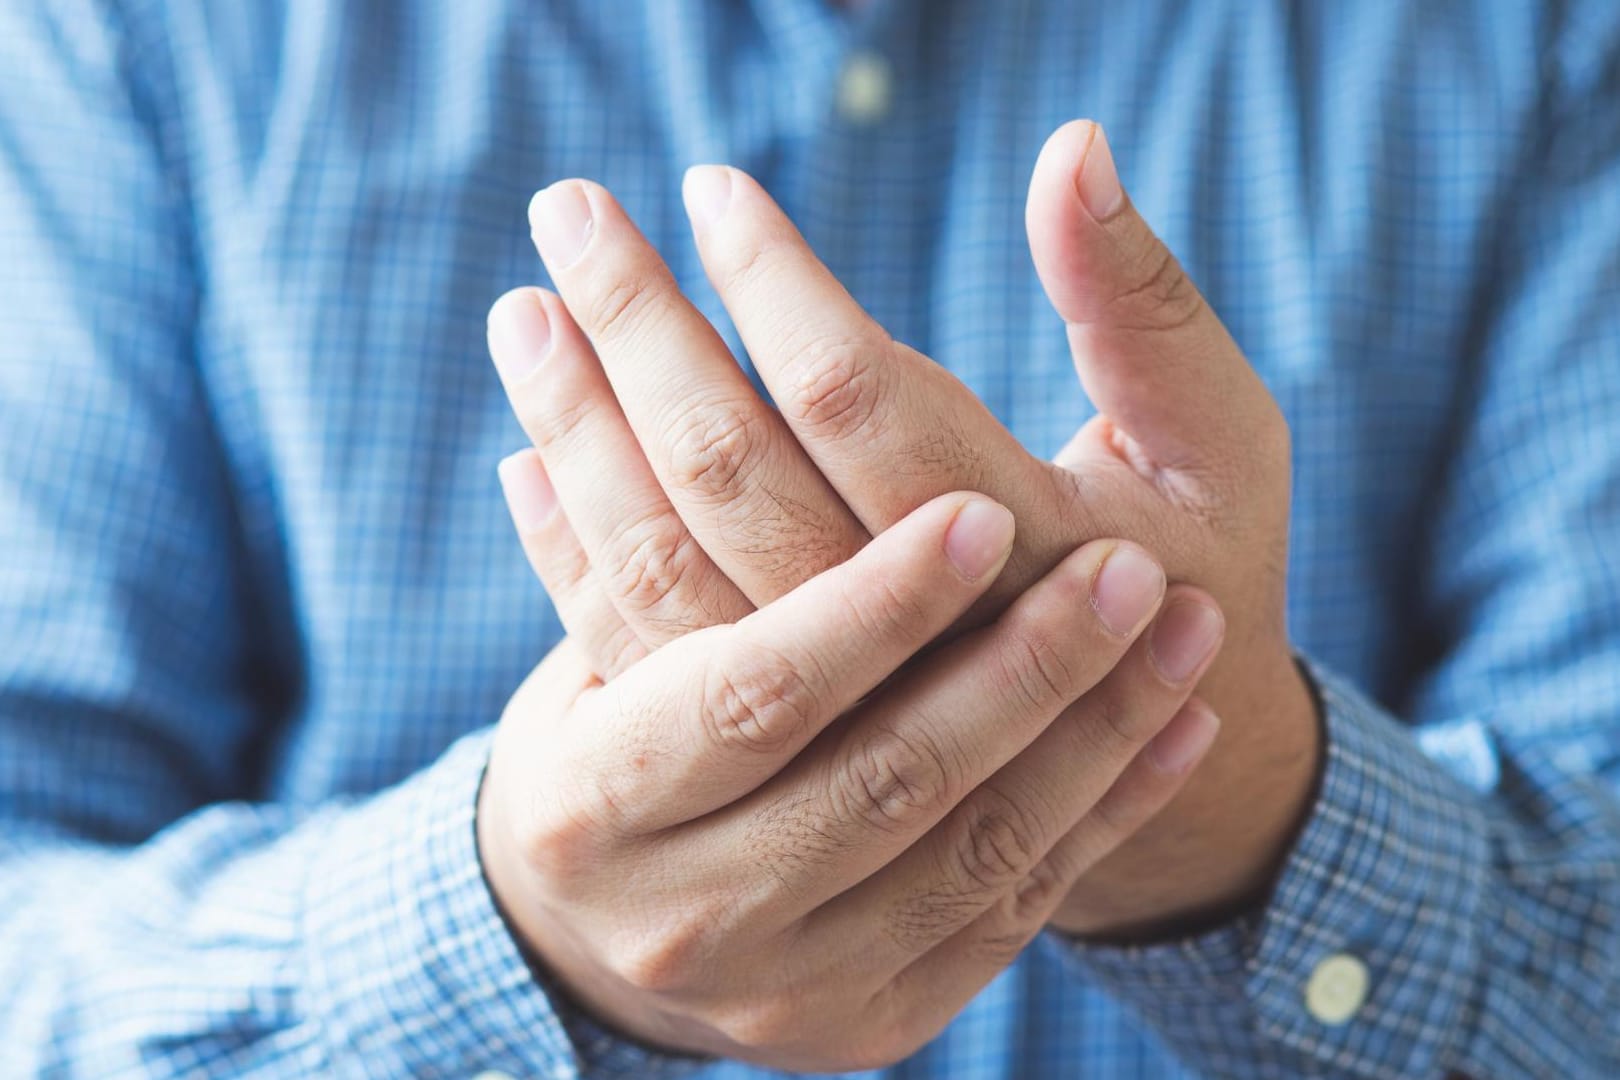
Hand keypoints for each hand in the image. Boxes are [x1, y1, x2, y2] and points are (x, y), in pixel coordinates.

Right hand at [478, 493, 1215, 1069]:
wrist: (631, 920)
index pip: (753, 688)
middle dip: (1020, 669)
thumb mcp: (589, 634)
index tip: (981, 515)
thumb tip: (582, 398)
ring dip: (1092, 732)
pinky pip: (1013, 912)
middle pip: (882, 778)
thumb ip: (604, 512)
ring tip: (1183, 620)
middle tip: (1131, 568)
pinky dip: (1105, 813)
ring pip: (971, 851)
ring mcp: (790, 981)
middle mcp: (688, 908)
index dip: (869, 606)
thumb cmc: (617, 734)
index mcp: (595, 791)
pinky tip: (1184, 720)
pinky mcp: (874, 1016)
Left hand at [489, 119, 1315, 935]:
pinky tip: (524, 460)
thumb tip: (1070, 146)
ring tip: (523, 312)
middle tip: (570, 209)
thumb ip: (1139, 303)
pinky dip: (573, 551)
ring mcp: (828, 707)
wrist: (1152, 764)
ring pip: (665, 560)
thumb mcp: (1211, 439)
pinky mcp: (774, 744)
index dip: (774, 284)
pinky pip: (643, 645)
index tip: (709, 189)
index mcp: (1026, 553)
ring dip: (581, 430)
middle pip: (734, 472)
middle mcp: (909, 645)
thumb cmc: (1185, 572)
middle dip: (641, 327)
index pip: (861, 400)